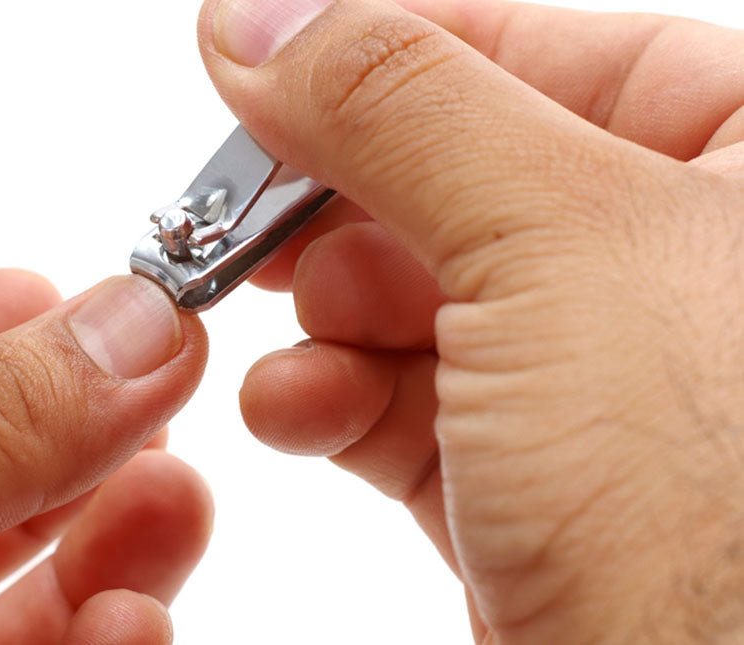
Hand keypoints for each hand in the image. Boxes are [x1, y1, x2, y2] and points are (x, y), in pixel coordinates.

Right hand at [198, 0, 743, 641]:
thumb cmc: (726, 508)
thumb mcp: (556, 241)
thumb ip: (399, 106)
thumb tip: (260, 21)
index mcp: (740, 155)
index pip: (525, 47)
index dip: (377, 52)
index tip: (255, 60)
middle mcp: (671, 263)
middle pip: (446, 177)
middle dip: (330, 204)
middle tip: (239, 215)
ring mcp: (594, 378)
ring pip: (407, 298)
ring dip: (319, 313)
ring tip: (275, 328)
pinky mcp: (526, 480)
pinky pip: (401, 405)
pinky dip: (330, 400)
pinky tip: (299, 410)